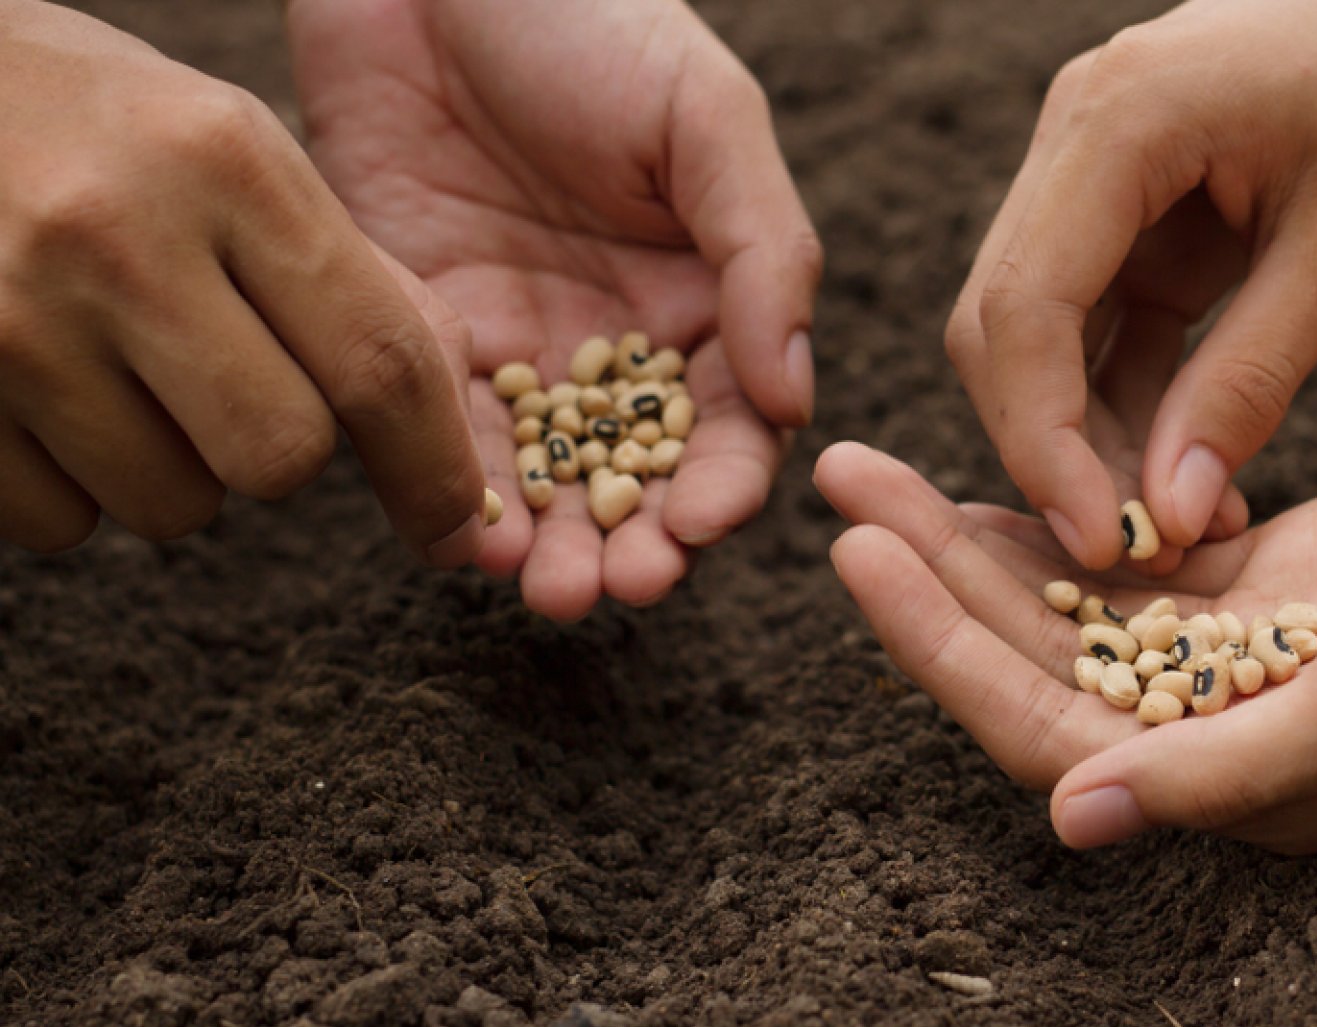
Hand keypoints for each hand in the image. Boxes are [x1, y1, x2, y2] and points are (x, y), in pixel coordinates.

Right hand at [0, 1, 485, 561]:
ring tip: (120, 366)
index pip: (377, 359)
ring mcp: (9, 320)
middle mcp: (115, 237)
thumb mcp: (226, 146)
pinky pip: (60, 524)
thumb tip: (453, 399)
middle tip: (229, 380)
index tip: (456, 522)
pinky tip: (45, 391)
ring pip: (174, 506)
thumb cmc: (89, 125)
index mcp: (222, 161)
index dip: (432, 465)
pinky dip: (73, 486)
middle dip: (279, 448)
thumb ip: (343, 266)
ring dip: (174, 468)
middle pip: (282, 458)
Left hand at [290, 0, 820, 619]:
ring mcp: (525, 346)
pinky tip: (467, 533)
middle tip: (613, 587)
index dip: (723, 488)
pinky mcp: (427, 331)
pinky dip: (457, 491)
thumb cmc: (593, 20)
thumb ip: (767, 257)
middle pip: (638, 477)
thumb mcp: (707, 119)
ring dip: (552, 545)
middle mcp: (621, 343)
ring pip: (546, 479)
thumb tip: (798, 404)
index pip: (733, 427)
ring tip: (547, 589)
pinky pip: (444, 431)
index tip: (700, 526)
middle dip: (633, 544)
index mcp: (710, 302)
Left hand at [816, 409, 1316, 852]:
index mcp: (1241, 787)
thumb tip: (1074, 819)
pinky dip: (1060, 523)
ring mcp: (1243, 661)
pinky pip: (1131, 567)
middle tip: (844, 480)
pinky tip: (994, 478)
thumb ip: (1225, 768)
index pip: (1048, 728)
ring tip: (884, 470)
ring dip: (978, 544)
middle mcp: (1225, 737)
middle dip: (934, 579)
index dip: (942, 647)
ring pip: (1073, 609)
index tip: (860, 551)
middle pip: (1039, 663)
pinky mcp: (1269, 587)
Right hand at [945, 0, 1316, 568]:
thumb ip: (1250, 379)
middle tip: (1128, 555)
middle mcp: (1076, 135)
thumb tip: (1167, 513)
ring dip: (1093, 436)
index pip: (1022, 309)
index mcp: (1117, 120)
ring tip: (1181, 526)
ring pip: (1041, 334)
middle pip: (1003, 326)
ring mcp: (1096, 170)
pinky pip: (1100, 322)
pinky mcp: (1134, 207)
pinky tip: (1191, 473)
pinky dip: (1131, 401)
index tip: (1101, 545)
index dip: (1042, 444)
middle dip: (1052, 450)